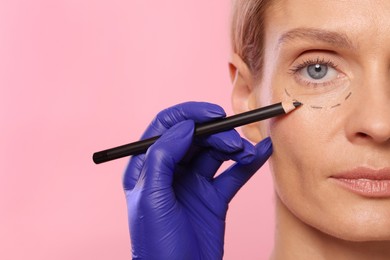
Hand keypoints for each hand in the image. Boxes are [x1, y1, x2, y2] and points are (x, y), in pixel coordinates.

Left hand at [123, 102, 271, 259]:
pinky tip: (262, 152)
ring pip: (215, 153)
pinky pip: (232, 174)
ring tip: (248, 152)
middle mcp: (170, 170)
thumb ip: (163, 158)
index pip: (166, 127)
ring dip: (234, 147)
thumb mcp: (151, 198)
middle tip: (233, 143)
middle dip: (216, 134)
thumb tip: (184, 127)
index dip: (189, 115)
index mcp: (147, 166)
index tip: (213, 115)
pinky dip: (248, 162)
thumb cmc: (156, 245)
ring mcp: (193, 183)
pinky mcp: (213, 197)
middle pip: (195, 137)